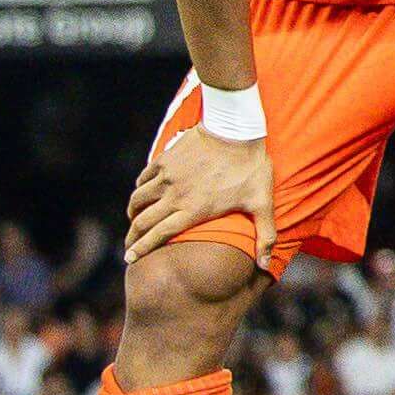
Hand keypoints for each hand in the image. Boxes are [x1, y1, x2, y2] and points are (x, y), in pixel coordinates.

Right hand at [130, 123, 272, 261]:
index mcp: (194, 210)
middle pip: (142, 222)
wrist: (236, 129)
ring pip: (137, 200)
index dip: (141, 249)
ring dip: (132, 213)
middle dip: (132, 237)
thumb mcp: (262, 202)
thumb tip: (266, 265)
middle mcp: (175, 196)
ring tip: (134, 220)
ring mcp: (167, 177)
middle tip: (128, 246)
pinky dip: (139, 189)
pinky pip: (143, 179)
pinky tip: (143, 193)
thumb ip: (266, 235)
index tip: (129, 259)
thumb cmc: (251, 167)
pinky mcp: (164, 160)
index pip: (159, 235)